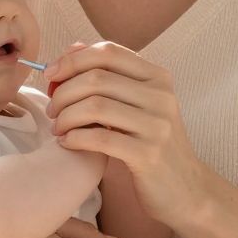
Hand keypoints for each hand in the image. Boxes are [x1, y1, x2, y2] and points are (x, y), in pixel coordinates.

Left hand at [45, 41, 214, 227]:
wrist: (186, 189)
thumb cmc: (153, 144)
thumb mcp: (138, 105)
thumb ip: (110, 76)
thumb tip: (73, 47)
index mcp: (158, 77)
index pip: (109, 52)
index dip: (73, 59)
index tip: (50, 74)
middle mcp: (161, 96)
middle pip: (96, 78)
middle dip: (63, 92)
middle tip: (51, 110)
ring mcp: (157, 125)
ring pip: (95, 106)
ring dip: (65, 116)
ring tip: (58, 128)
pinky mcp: (148, 154)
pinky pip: (99, 138)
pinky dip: (75, 138)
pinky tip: (67, 143)